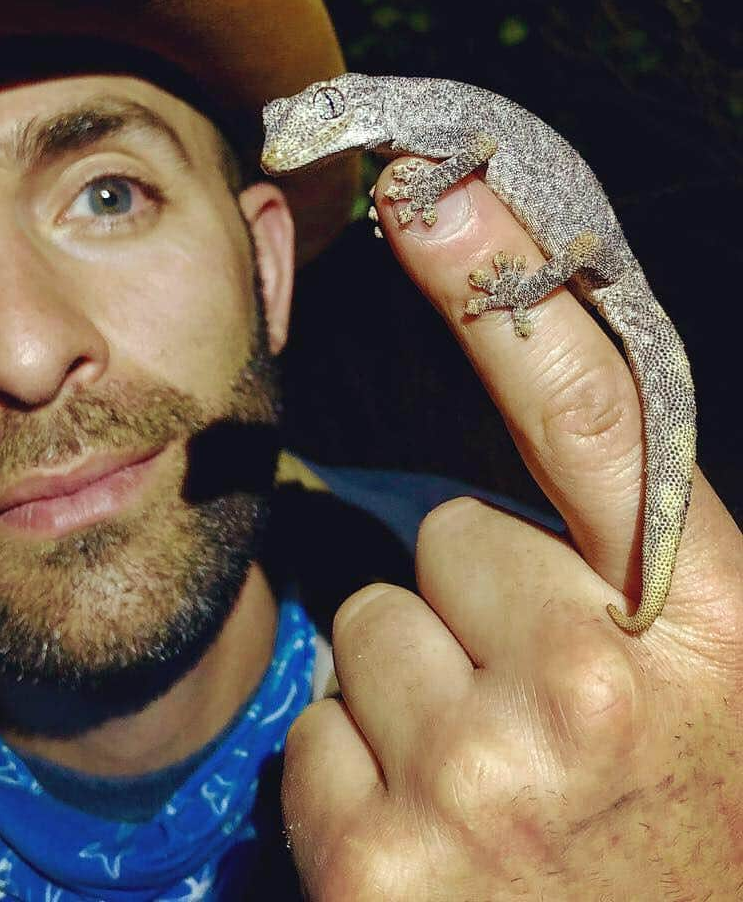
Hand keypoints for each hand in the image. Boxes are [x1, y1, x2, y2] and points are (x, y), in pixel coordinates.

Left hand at [282, 161, 742, 898]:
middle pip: (444, 533)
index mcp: (705, 627)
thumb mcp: (707, 690)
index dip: (510, 282)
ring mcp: (479, 778)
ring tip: (494, 791)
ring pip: (369, 633)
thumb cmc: (693, 840)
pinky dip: (356, 777)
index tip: (433, 185)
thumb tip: (487, 492)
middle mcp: (594, 687)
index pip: (591, 411)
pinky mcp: (377, 859)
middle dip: (472, 608)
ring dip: (414, 697)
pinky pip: (316, 732)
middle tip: (537, 717)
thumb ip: (615, 570)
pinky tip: (439, 848)